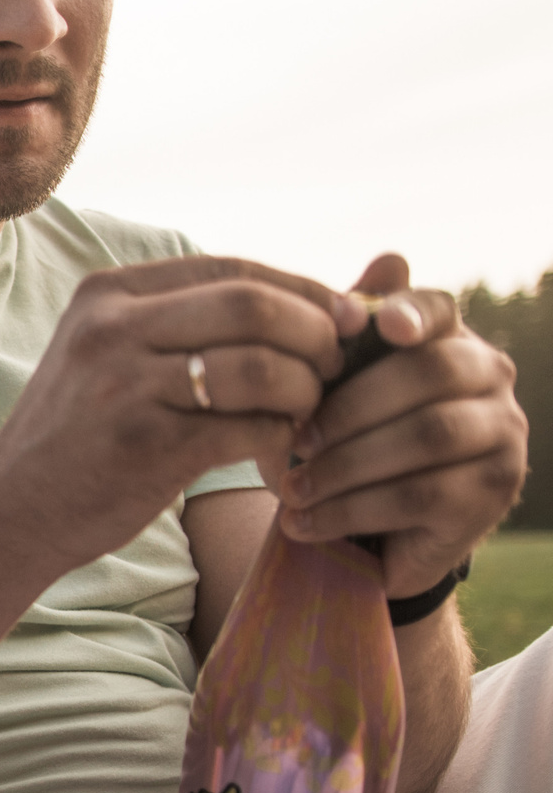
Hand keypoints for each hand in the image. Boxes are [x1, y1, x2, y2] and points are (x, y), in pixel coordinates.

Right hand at [0, 255, 349, 575]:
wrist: (9, 513)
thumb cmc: (82, 436)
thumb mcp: (112, 356)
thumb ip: (185, 323)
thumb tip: (313, 302)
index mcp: (107, 295)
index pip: (234, 269)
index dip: (304, 291)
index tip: (344, 321)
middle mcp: (111, 330)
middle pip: (254, 306)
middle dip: (316, 336)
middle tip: (335, 370)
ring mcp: (125, 388)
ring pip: (261, 366)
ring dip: (305, 392)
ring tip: (305, 414)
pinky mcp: (146, 447)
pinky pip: (250, 427)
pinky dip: (281, 439)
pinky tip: (276, 454)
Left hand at [275, 255, 527, 594]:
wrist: (365, 533)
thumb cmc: (343, 443)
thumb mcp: (329, 389)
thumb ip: (348, 332)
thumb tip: (388, 259)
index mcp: (452, 341)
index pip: (439, 309)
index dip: (407, 311)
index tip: (366, 324)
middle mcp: (492, 379)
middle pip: (431, 372)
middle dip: (351, 406)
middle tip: (294, 439)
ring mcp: (503, 436)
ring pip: (428, 436)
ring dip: (346, 464)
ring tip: (290, 489)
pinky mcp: (492, 495)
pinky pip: (420, 495)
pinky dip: (351, 509)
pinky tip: (303, 522)